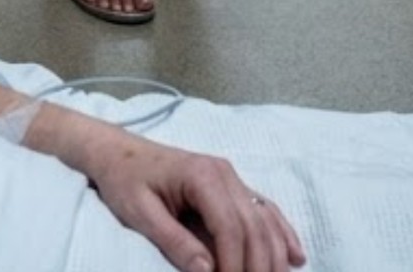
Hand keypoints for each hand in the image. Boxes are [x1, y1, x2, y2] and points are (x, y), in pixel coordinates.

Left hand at [86, 135, 303, 271]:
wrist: (117, 152)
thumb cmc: (124, 180)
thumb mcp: (140, 213)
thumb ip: (174, 241)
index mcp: (201, 175)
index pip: (231, 227)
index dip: (236, 265)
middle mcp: (224, 173)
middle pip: (254, 227)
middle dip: (259, 267)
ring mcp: (231, 177)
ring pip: (265, 219)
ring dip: (275, 256)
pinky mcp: (231, 185)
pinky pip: (264, 209)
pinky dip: (281, 233)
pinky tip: (296, 257)